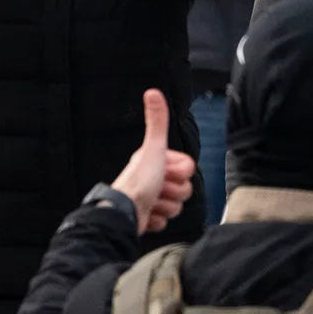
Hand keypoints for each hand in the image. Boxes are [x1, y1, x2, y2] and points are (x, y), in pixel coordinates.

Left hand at [111, 90, 197, 233]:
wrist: (125, 212)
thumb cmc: (140, 180)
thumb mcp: (153, 148)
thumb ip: (157, 122)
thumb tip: (152, 91)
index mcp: (155, 161)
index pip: (188, 169)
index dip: (181, 173)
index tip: (166, 173)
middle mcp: (152, 179)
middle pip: (185, 189)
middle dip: (174, 192)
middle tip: (159, 190)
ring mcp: (150, 200)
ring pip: (176, 207)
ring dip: (166, 207)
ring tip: (152, 204)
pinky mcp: (147, 218)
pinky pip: (165, 222)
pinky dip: (158, 221)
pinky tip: (148, 216)